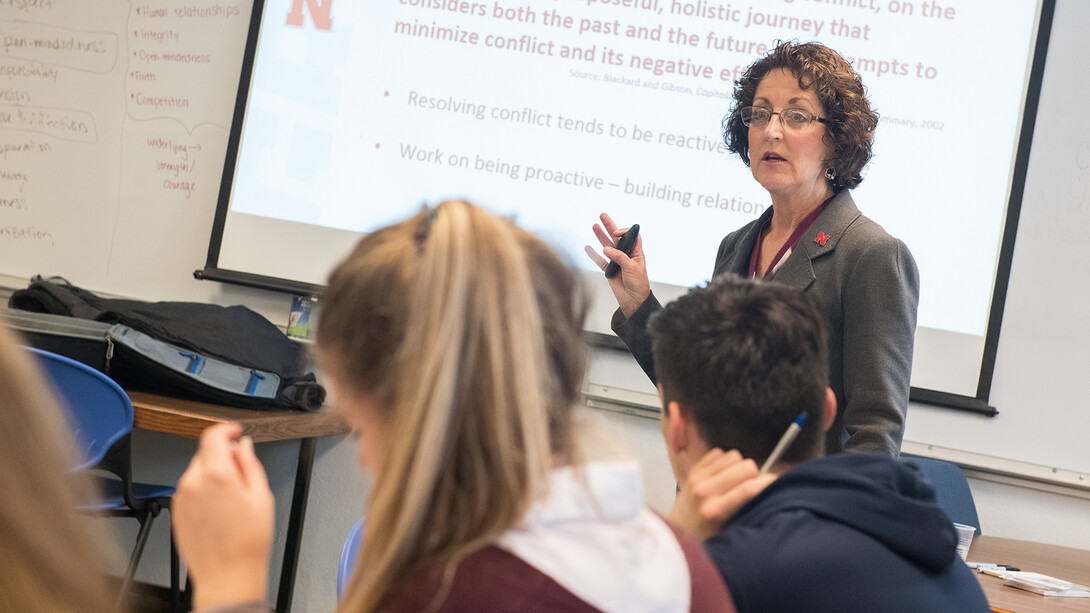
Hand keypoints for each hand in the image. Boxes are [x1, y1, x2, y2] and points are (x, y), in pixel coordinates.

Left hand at [173, 423, 274, 609]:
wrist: (226, 575)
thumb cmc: (247, 542)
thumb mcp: (261, 496)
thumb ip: (250, 464)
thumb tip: (244, 446)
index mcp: (217, 474)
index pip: (213, 435)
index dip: (226, 428)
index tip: (235, 431)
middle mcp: (193, 482)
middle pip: (205, 453)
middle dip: (222, 456)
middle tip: (241, 473)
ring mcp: (182, 498)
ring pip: (196, 472)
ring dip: (212, 475)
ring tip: (231, 500)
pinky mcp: (176, 512)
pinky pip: (189, 491)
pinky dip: (202, 491)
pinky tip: (219, 511)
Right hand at [584, 213, 650, 317]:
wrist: (634, 301)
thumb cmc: (639, 284)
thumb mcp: (632, 267)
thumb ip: (619, 256)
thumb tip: (605, 248)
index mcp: (636, 253)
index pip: (631, 236)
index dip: (624, 231)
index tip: (616, 233)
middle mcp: (626, 255)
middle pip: (617, 237)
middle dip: (610, 226)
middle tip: (602, 216)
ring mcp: (617, 262)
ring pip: (607, 246)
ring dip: (601, 236)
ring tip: (594, 226)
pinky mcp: (609, 271)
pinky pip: (600, 261)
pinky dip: (593, 254)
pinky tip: (588, 247)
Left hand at [668, 449, 776, 539]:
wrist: (680, 530)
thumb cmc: (709, 535)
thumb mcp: (730, 532)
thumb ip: (748, 512)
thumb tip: (773, 490)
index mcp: (715, 512)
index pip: (747, 489)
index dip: (767, 482)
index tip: (775, 481)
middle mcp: (705, 492)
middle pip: (744, 467)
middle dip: (754, 474)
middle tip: (751, 484)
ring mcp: (697, 479)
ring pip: (733, 456)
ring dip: (739, 466)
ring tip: (737, 481)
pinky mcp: (693, 470)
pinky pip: (720, 452)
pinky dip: (726, 461)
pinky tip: (725, 475)